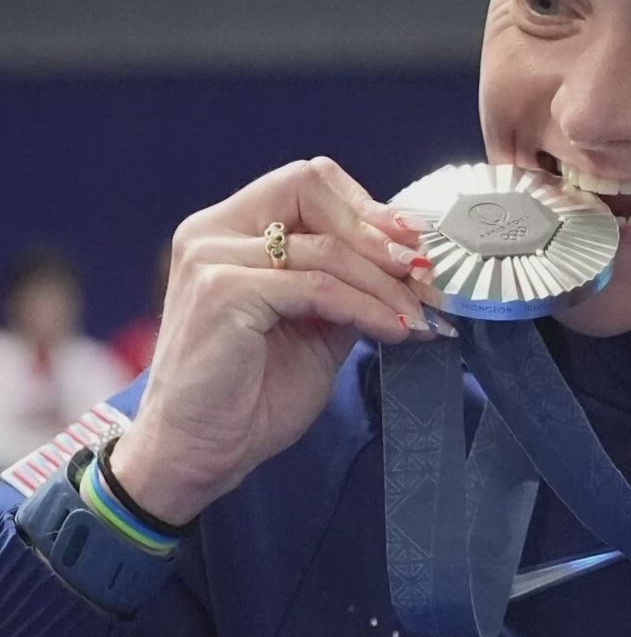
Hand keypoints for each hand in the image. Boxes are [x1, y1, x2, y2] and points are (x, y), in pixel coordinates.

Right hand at [110, 157, 445, 524]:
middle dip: (379, 233)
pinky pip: (317, 287)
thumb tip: (414, 263)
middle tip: (424, 274)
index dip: (367, 206)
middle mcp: (212, 231)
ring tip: (419, 315)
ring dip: (385, 283)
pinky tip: (393, 330)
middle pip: (313, 190)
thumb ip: (349, 283)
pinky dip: (365, 307)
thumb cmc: (252, 393)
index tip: (415, 240)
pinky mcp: (222, 292)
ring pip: (327, 247)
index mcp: (230, 229)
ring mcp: (212, 258)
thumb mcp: (316, 323)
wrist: (199, 453)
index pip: (308, 183)